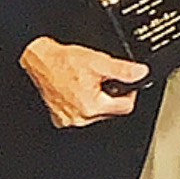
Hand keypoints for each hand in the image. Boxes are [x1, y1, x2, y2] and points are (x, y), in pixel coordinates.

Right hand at [19, 37, 149, 127]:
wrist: (38, 59)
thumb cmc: (62, 60)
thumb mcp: (98, 61)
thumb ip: (123, 69)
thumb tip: (141, 72)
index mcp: (92, 107)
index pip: (125, 106)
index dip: (129, 92)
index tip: (125, 83)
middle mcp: (80, 118)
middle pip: (109, 110)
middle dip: (109, 95)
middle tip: (101, 78)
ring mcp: (68, 119)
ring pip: (94, 112)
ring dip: (95, 99)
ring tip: (86, 82)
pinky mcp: (59, 117)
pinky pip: (78, 113)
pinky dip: (80, 103)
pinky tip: (75, 90)